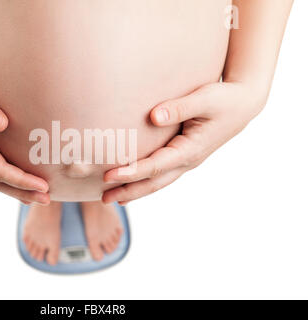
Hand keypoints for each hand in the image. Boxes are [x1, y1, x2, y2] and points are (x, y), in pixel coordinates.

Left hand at [102, 82, 265, 204]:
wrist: (242, 105)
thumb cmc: (224, 100)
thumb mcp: (205, 99)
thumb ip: (179, 108)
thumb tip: (153, 117)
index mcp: (191, 150)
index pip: (155, 165)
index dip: (131, 172)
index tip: (108, 175)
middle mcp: (187, 161)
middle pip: (153, 182)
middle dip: (127, 191)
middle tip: (103, 199)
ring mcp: (186, 161)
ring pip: (157, 182)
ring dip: (134, 191)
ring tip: (111, 198)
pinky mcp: (183, 157)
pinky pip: (160, 174)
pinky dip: (144, 182)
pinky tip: (130, 185)